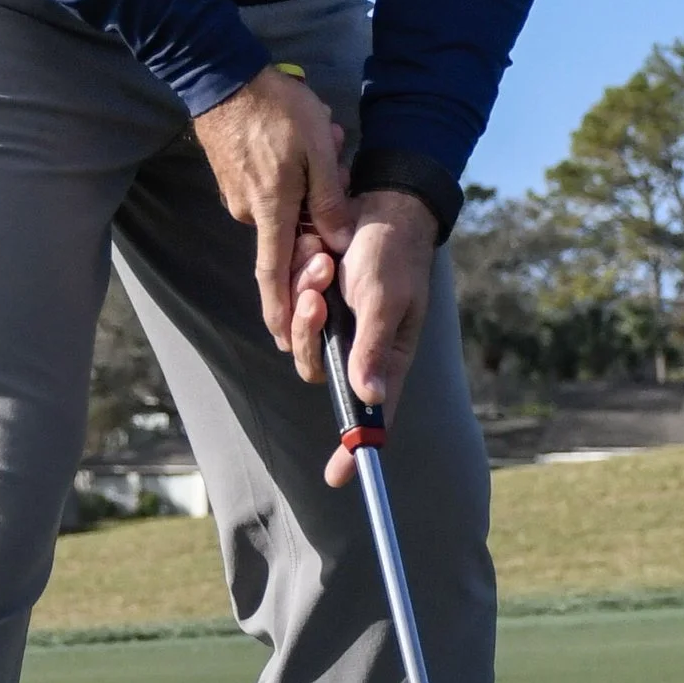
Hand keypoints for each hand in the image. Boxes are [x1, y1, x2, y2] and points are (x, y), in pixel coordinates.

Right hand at [193, 68, 352, 352]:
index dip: (282, 311)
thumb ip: (329, 201)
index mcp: (271, 210)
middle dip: (318, 215)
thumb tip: (338, 243)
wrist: (222, 74)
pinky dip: (294, 172)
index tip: (287, 342)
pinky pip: (272, 186)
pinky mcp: (234, 176)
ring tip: (326, 140)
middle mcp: (249, 211)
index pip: (276, 275)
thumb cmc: (274, 109)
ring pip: (286, 204)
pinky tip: (306, 137)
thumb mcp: (317, 151)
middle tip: (336, 165)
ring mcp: (238, 194)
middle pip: (291, 233)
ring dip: (310, 182)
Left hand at [303, 191, 438, 487]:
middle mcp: (359, 352)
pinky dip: (297, 286)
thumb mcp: (385, 297)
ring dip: (303, 302)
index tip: (340, 477)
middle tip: (319, 290)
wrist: (382, 205)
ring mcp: (336, 330)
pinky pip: (289, 313)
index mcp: (386, 358)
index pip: (371, 416)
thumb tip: (369, 397)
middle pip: (315, 372)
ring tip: (322, 264)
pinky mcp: (318, 307)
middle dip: (309, 332)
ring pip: (297, 341)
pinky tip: (316, 257)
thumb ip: (374, 346)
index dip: (355, 449)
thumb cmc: (394, 252)